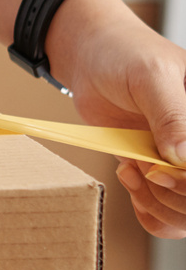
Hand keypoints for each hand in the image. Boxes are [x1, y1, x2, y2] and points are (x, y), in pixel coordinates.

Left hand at [47, 0, 185, 238]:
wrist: (92, 58)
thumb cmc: (125, 55)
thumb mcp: (151, 76)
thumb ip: (171, 115)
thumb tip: (184, 157)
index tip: (159, 169)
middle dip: (173, 195)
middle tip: (145, 170)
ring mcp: (183, 162)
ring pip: (185, 214)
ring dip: (157, 203)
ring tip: (132, 170)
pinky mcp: (161, 172)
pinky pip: (166, 214)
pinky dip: (147, 209)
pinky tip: (128, 176)